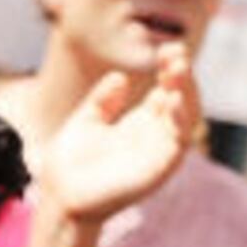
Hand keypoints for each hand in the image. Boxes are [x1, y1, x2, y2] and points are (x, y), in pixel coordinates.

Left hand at [41, 45, 198, 226]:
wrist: (59, 197)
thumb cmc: (70, 165)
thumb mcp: (86, 121)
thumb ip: (103, 100)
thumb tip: (121, 76)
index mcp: (140, 123)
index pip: (167, 91)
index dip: (170, 69)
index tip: (166, 49)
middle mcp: (154, 136)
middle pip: (181, 101)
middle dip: (182, 76)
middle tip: (176, 53)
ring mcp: (157, 152)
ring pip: (186, 119)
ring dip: (187, 94)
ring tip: (179, 69)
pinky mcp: (157, 170)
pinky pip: (176, 144)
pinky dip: (179, 122)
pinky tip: (172, 100)